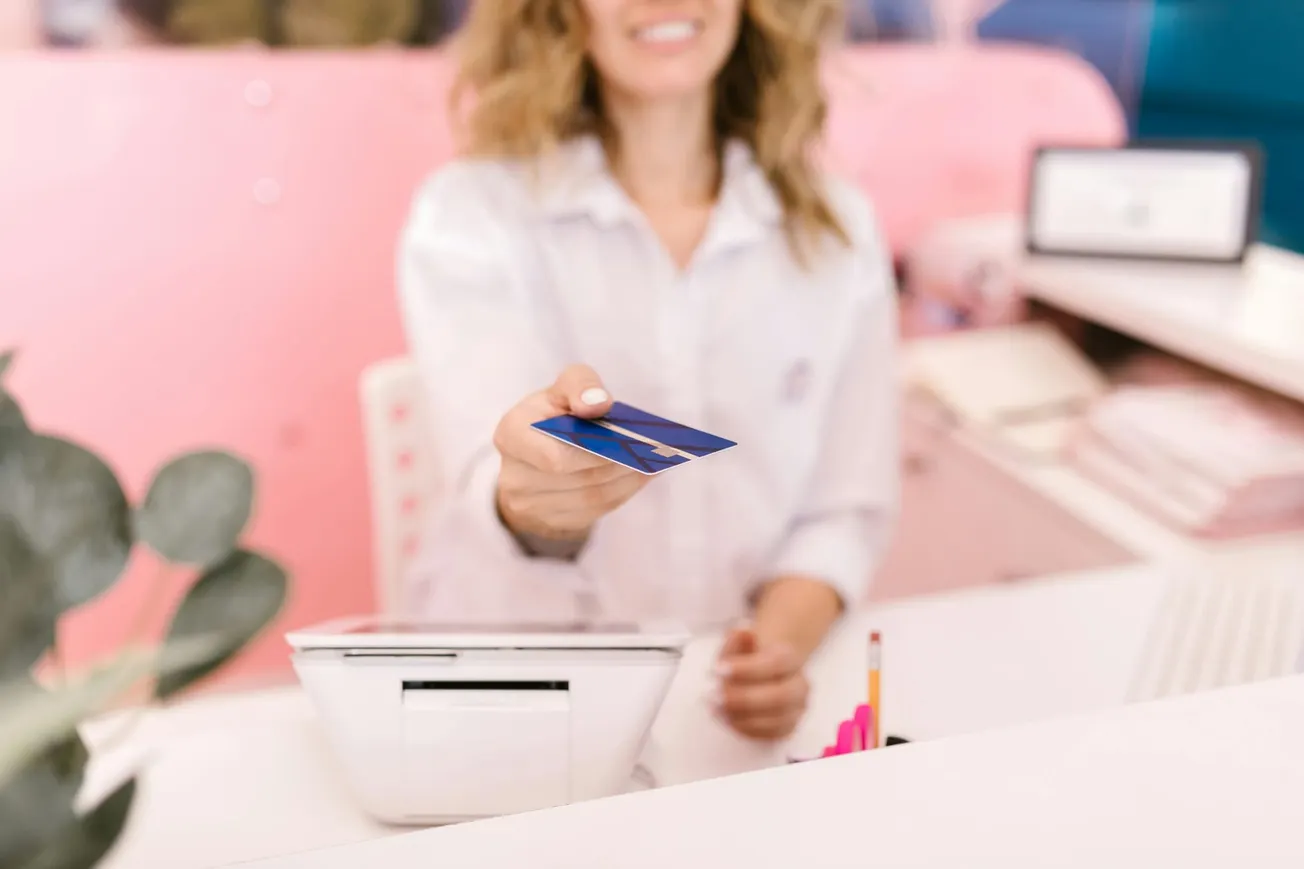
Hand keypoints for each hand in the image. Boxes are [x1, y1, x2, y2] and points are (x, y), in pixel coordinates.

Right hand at [493, 364, 649, 540]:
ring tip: (653, 462)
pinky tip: (642, 476)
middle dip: (618, 464)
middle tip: (651, 452)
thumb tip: (598, 403)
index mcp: (511, 435)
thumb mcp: (563, 387)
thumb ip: (580, 385)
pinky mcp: (551, 521)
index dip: (593, 451)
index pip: (554, 456)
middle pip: (579, 478)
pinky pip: (594, 511)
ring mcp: (531, 505)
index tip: (624, 438)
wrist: (534, 452)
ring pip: (590, 498)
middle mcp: (515, 477)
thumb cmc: (553, 413)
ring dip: (627, 480)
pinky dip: (623, 492)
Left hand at [712, 624, 809, 740]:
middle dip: (744, 699)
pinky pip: (769, 735)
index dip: (746, 669)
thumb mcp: (738, 644)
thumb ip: (736, 640)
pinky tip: (727, 719)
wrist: (765, 673)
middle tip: (714, 696)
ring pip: (776, 720)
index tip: (717, 670)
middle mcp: (800, 686)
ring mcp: (796, 710)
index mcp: (790, 658)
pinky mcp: (788, 729)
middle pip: (780, 696)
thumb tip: (741, 631)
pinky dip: (746, 729)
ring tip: (715, 709)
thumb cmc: (749, 659)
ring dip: (742, 717)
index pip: (775, 664)